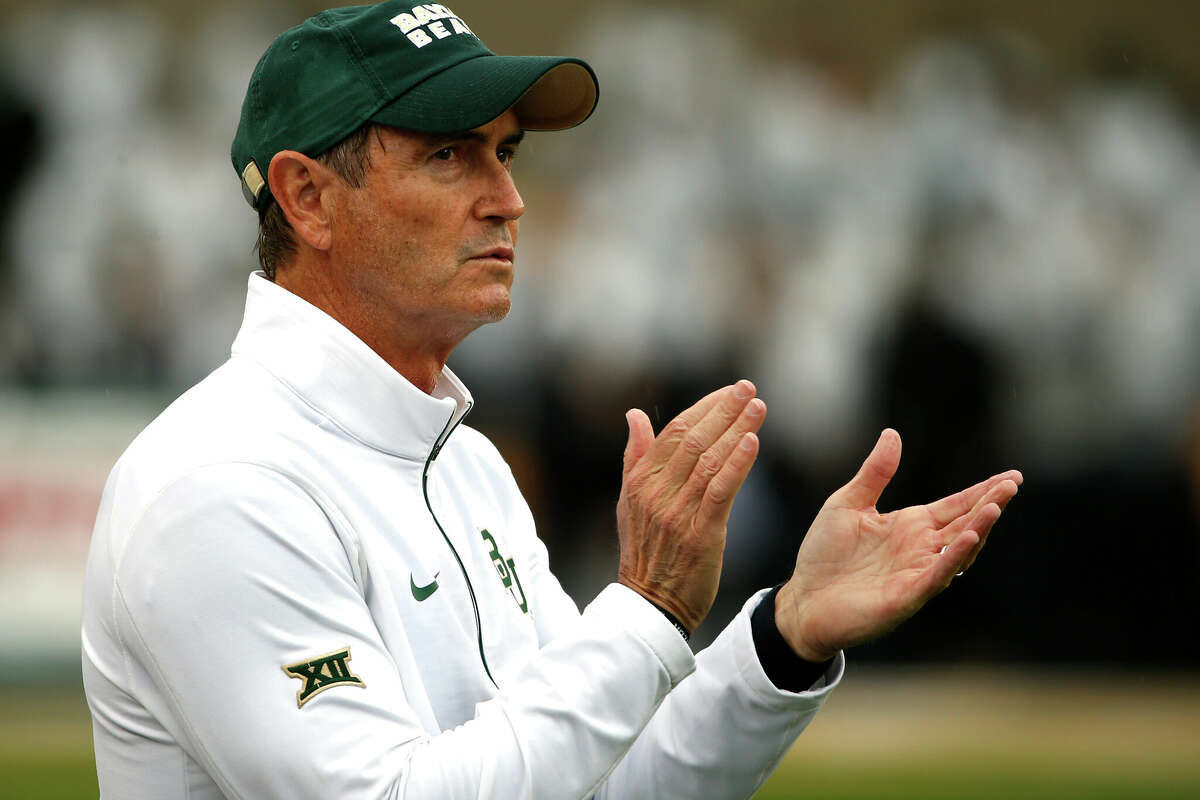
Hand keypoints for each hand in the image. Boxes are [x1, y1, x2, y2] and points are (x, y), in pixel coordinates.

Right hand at [617, 380, 766, 631]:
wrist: (651, 605)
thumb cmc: (645, 552)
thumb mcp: (630, 502)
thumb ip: (635, 456)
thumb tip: (635, 414)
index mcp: (641, 480)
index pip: (674, 431)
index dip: (704, 407)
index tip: (730, 391)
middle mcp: (656, 492)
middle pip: (693, 439)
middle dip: (724, 410)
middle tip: (749, 388)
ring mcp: (677, 513)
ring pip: (709, 460)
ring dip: (737, 430)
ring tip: (759, 407)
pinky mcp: (700, 534)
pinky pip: (720, 491)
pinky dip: (736, 464)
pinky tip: (753, 443)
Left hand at [775, 429, 1021, 661]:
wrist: (803, 600)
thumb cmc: (825, 556)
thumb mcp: (847, 504)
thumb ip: (874, 473)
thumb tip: (893, 433)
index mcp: (910, 526)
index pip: (955, 506)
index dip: (982, 491)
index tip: (1012, 477)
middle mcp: (920, 549)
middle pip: (965, 523)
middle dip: (989, 504)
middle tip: (1013, 484)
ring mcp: (917, 573)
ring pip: (958, 549)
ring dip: (977, 528)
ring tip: (994, 507)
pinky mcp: (907, 596)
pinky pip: (937, 574)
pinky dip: (954, 557)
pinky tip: (968, 537)